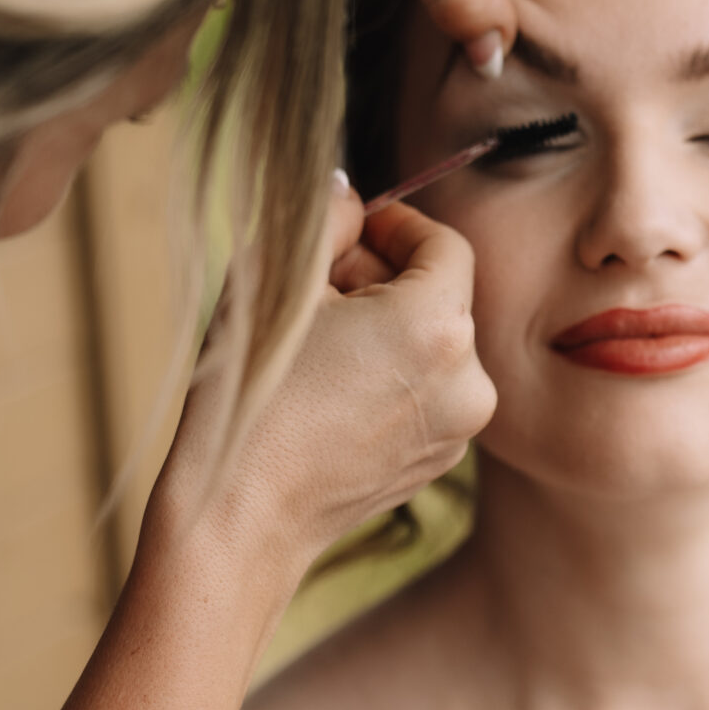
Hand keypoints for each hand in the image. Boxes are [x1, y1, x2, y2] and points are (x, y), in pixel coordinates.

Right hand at [149, 181, 492, 608]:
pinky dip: (388, 377)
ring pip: (432, 346)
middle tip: (314, 289)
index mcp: (437, 325)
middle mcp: (468, 379)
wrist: (240, 516)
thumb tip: (349, 193)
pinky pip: (425, 393)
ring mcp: (459, 428)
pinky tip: (329, 392)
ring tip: (317, 345)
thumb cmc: (248, 398)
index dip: (396, 226)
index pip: (444, 243)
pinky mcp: (439, 461)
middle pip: (440, 296)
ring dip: (385, 329)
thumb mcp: (273, 282)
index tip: (354, 229)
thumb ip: (325, 221)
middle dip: (382, 279)